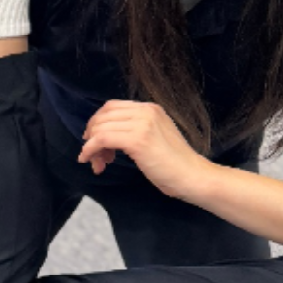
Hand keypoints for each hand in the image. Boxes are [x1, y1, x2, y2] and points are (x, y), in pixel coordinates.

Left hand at [78, 100, 216, 202]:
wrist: (192, 176)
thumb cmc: (174, 164)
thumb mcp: (155, 136)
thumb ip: (136, 129)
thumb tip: (107, 135)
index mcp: (150, 108)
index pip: (112, 107)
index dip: (98, 123)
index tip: (95, 142)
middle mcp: (145, 111)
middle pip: (103, 115)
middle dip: (92, 135)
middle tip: (94, 156)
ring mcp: (142, 124)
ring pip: (100, 127)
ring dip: (91, 146)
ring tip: (98, 163)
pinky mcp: (137, 140)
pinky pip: (102, 139)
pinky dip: (90, 150)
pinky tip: (92, 162)